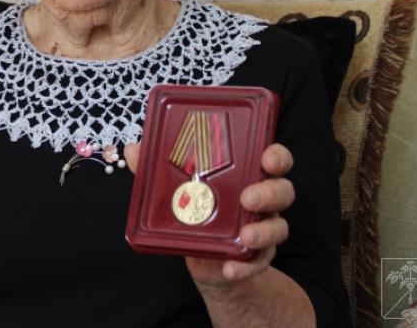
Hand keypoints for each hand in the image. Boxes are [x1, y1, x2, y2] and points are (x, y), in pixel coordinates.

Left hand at [123, 142, 295, 289]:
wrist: (206, 260)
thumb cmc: (195, 211)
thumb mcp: (177, 189)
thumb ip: (157, 169)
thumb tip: (133, 149)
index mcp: (246, 174)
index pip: (273, 159)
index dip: (276, 156)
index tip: (266, 158)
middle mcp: (261, 199)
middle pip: (283, 190)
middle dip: (270, 192)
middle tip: (248, 198)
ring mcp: (262, 228)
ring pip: (279, 226)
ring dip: (263, 232)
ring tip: (246, 236)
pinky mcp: (256, 256)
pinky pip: (259, 261)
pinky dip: (245, 266)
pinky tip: (229, 268)